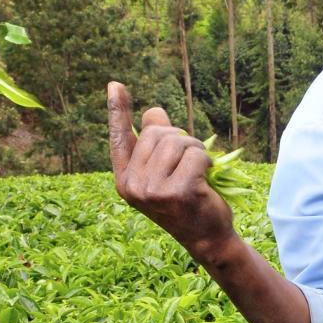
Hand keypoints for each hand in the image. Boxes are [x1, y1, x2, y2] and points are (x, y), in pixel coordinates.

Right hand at [107, 81, 235, 258]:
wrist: (206, 238)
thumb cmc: (187, 202)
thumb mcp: (167, 172)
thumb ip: (158, 144)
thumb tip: (153, 111)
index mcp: (125, 179)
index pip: (120, 138)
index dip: (117, 110)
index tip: (115, 85)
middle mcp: (132, 185)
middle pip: (157, 133)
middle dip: (181, 139)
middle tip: (190, 162)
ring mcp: (152, 190)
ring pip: (178, 142)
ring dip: (196, 150)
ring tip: (199, 171)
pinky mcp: (177, 192)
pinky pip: (196, 155)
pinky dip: (207, 162)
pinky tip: (206, 181)